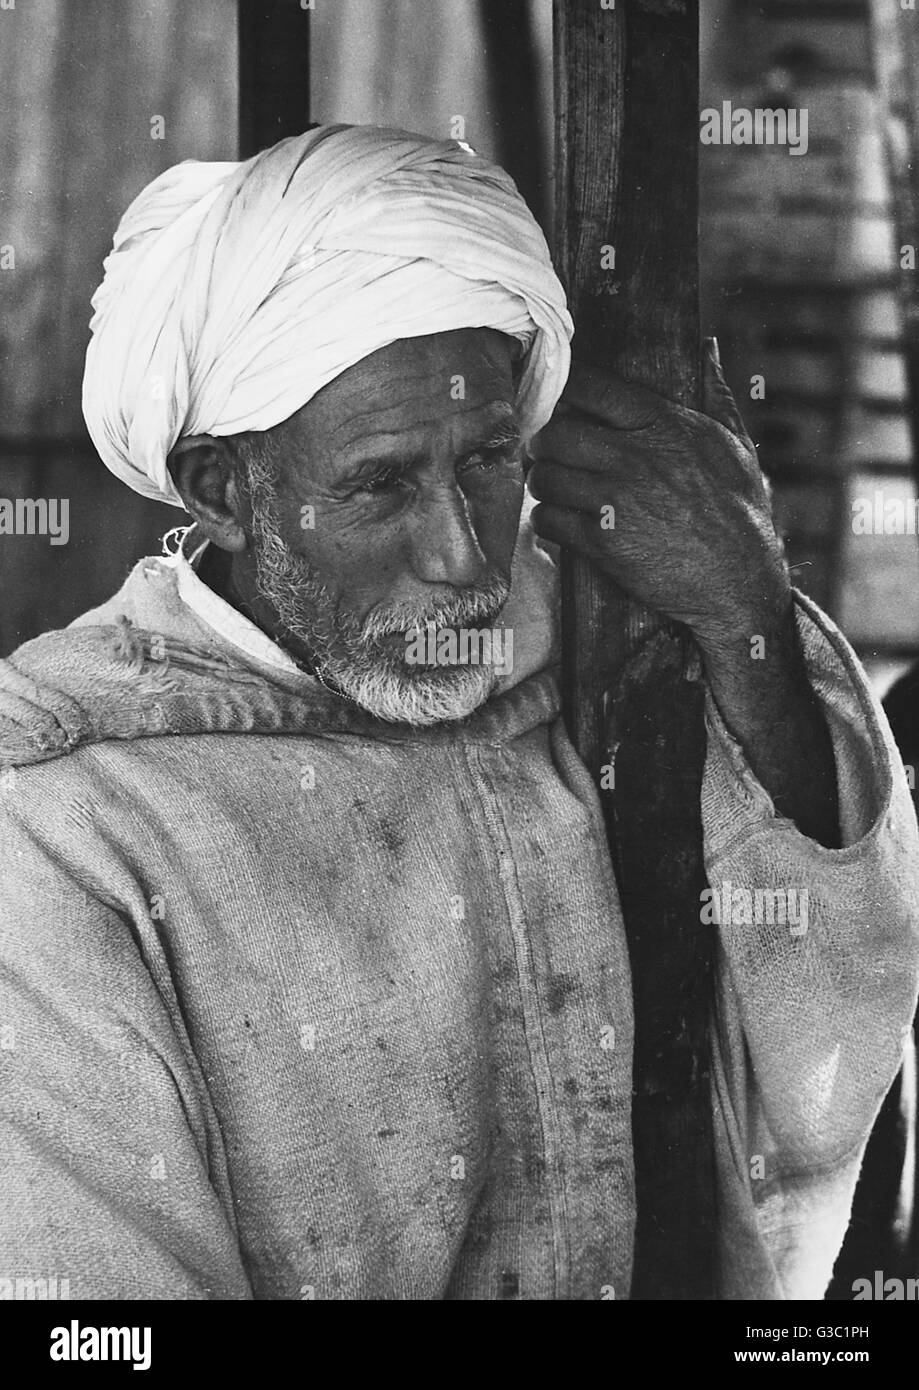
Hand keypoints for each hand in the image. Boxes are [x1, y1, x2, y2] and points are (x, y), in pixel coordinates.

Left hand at [528, 340, 789, 655]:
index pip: (591, 387)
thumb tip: (709, 347)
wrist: (740, 581)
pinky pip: (549, 520)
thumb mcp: (736, 445)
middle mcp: (635, 457)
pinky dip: (547, 521)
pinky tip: (561, 522)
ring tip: (554, 489)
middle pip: (555, 434)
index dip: (565, 391)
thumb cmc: (742, 512)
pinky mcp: (604, 543)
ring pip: (545, 477)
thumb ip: (716, 395)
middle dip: (544, 444)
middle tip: (549, 454)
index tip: (560, 402)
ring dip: (542, 484)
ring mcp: (616, 501)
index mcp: (664, 425)